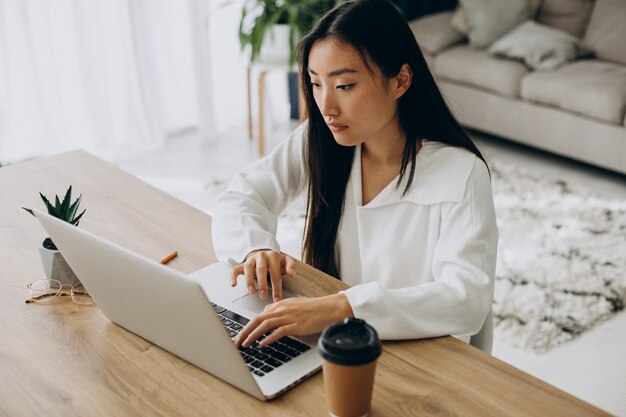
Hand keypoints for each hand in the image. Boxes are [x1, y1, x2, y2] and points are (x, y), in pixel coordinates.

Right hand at [231, 250, 296, 301]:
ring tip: (252, 292)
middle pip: (261, 270)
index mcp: (273, 256)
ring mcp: (251, 260)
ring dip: (249, 281)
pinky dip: (232, 276)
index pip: (275, 273)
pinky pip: (235, 269)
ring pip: (248, 268)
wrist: (264, 253)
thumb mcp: (286, 261)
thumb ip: (291, 266)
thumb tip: (292, 274)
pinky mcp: (242, 264)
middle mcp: (261, 256)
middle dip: (262, 284)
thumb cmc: (276, 261)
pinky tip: (233, 285)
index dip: (277, 287)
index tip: (277, 298)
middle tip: (263, 296)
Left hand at [235, 293, 353, 347]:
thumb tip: (267, 313)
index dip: (248, 325)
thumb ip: (279, 308)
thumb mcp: (293, 304)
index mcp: (280, 304)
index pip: (259, 315)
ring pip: (264, 325)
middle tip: (237, 341)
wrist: (328, 308)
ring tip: (245, 344)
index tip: (241, 334)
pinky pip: (278, 332)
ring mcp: (288, 317)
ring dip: (252, 335)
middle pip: (257, 319)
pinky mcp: (296, 325)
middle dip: (245, 331)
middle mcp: (282, 309)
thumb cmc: (313, 308)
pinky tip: (262, 344)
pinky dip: (268, 338)